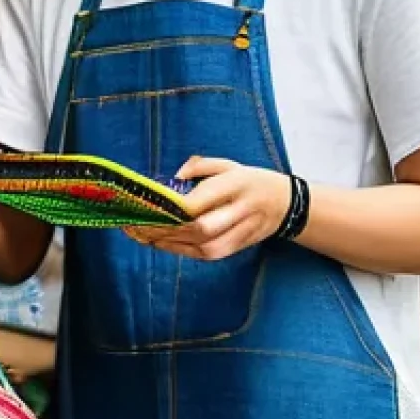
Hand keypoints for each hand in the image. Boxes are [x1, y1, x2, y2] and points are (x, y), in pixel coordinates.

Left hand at [124, 157, 290, 260]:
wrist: (284, 204)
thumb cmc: (250, 180)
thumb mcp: (229, 164)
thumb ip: (199, 166)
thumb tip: (174, 178)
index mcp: (236, 185)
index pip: (200, 201)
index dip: (172, 206)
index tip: (147, 202)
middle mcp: (238, 211)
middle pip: (199, 228)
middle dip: (164, 228)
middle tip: (135, 222)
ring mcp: (239, 234)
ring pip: (200, 246)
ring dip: (167, 242)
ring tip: (140, 234)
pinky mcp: (235, 248)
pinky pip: (204, 255)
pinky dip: (179, 250)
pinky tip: (158, 243)